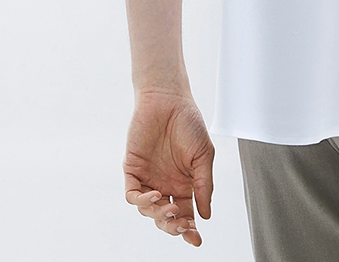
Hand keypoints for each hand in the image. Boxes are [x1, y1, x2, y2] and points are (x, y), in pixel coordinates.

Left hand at [124, 91, 214, 245]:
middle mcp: (165, 184)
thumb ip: (204, 185)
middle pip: (167, 218)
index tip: (196, 239)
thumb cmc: (189, 122)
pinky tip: (154, 196)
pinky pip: (133, 194)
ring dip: (159, 216)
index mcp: (184, 183)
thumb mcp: (204, 155)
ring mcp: (149, 178)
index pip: (186, 214)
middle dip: (174, 228)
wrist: (168, 99)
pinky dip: (142, 201)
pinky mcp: (133, 170)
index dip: (189, 230)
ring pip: (149, 211)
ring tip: (170, 209)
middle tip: (182, 226)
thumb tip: (205, 215)